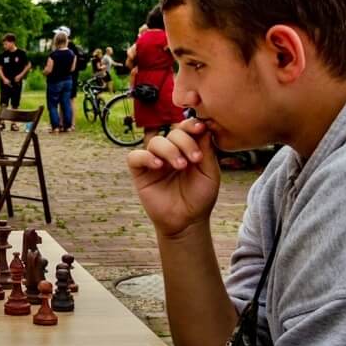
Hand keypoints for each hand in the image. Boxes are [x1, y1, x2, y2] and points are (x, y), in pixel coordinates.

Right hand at [127, 117, 220, 237]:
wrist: (187, 221)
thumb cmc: (200, 197)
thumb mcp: (210, 172)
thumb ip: (206, 149)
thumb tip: (205, 125)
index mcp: (187, 148)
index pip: (186, 128)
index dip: (191, 124)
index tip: (200, 128)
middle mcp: (170, 151)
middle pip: (172, 132)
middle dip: (184, 142)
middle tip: (194, 159)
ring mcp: (154, 161)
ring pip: (155, 142)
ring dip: (169, 150)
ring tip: (180, 166)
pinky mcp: (140, 172)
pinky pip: (135, 157)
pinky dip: (146, 157)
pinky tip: (158, 166)